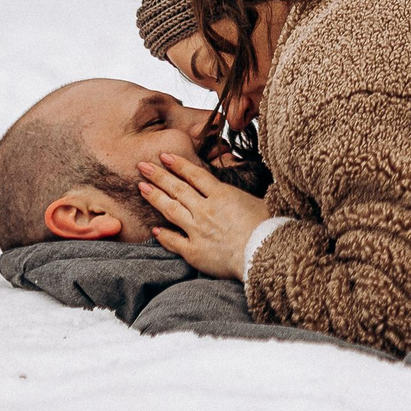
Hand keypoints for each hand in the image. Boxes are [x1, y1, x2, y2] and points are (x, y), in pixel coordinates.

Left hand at [137, 151, 269, 279]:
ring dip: (155, 197)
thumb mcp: (260, 201)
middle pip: (178, 189)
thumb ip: (245, 194)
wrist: (263, 253)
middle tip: (143, 166)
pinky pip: (174, 241)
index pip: (195, 175)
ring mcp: (197, 230)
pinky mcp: (194, 251)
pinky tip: (154, 229)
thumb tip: (246, 185)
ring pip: (171, 210)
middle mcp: (206, 210)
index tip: (164, 156)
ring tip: (142, 187)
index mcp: (222, 195)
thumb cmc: (268, 227)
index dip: (178, 164)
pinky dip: (163, 235)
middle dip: (159, 176)